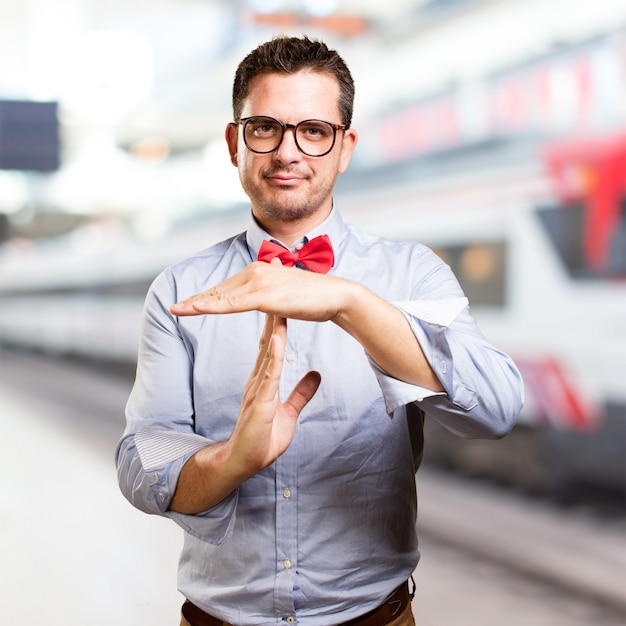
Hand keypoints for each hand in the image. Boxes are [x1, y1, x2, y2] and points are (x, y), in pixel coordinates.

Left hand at [169, 260, 351, 322]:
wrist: (335, 296)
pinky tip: (196, 309)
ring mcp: (259, 282)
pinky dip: (212, 307)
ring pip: (221, 297)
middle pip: (219, 290)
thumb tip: (269, 287)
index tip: (188, 303)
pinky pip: (233, 304)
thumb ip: (272, 291)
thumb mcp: (286, 293)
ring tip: (176, 310)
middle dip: (194, 300)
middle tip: (173, 308)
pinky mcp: (265, 295)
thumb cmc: (313, 298)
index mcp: (259, 272)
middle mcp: (256, 272)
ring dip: (196, 304)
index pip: (227, 287)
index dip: (205, 296)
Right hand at [169, 313, 320, 513]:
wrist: (242, 462)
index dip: (278, 322)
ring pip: (268, 353)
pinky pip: (269, 374)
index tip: (284, 301)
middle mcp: (258, 379)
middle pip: (268, 342)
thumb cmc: (261, 441)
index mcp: (264, 380)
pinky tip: (279, 338)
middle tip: (277, 294)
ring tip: (279, 306)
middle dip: (273, 316)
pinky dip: (275, 355)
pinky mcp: (260, 402)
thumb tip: (315, 375)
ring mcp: (258, 389)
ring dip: (274, 329)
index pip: (272, 345)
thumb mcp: (288, 412)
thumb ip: (300, 393)